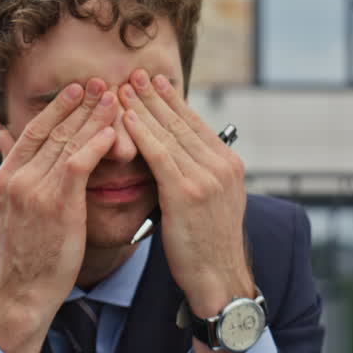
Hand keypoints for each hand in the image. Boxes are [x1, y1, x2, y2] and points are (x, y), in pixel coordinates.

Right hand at [0, 79, 116, 352]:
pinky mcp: (56, 204)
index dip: (57, 108)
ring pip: (67, 141)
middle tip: (101, 82)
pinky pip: (79, 163)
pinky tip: (113, 131)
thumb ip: (15, 175)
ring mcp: (34, 189)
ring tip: (114, 96)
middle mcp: (17, 177)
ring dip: (93, 116)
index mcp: (5, 176)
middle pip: (52, 129)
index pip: (33, 131)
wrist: (23, 291)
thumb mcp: (9, 209)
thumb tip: (7, 142)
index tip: (77, 90)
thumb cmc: (25, 255)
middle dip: (79, 104)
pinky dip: (96, 143)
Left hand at [118, 70, 252, 318]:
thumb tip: (175, 157)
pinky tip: (126, 117)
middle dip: (155, 96)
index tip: (154, 83)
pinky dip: (141, 132)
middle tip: (134, 74)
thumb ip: (197, 176)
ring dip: (143, 107)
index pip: (195, 124)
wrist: (219, 279)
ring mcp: (206, 177)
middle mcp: (221, 165)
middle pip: (182, 121)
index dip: (172, 101)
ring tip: (123, 88)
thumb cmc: (207, 246)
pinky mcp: (187, 192)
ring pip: (169, 133)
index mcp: (228, 165)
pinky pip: (159, 154)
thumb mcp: (212, 203)